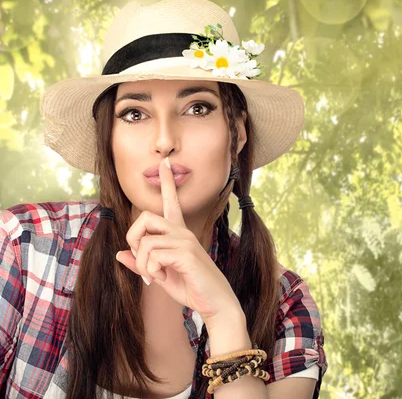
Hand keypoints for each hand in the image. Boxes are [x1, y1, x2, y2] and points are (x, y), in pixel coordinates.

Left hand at [115, 157, 240, 323]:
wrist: (215, 303)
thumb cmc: (191, 288)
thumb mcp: (161, 276)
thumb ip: (141, 264)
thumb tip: (119, 254)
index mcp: (179, 234)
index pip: (171, 203)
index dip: (167, 183)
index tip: (165, 164)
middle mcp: (182, 232)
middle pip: (145, 217)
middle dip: (133, 238)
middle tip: (139, 259)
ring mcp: (185, 241)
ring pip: (145, 240)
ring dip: (141, 263)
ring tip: (152, 277)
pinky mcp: (185, 254)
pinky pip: (152, 255)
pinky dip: (149, 271)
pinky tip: (158, 280)